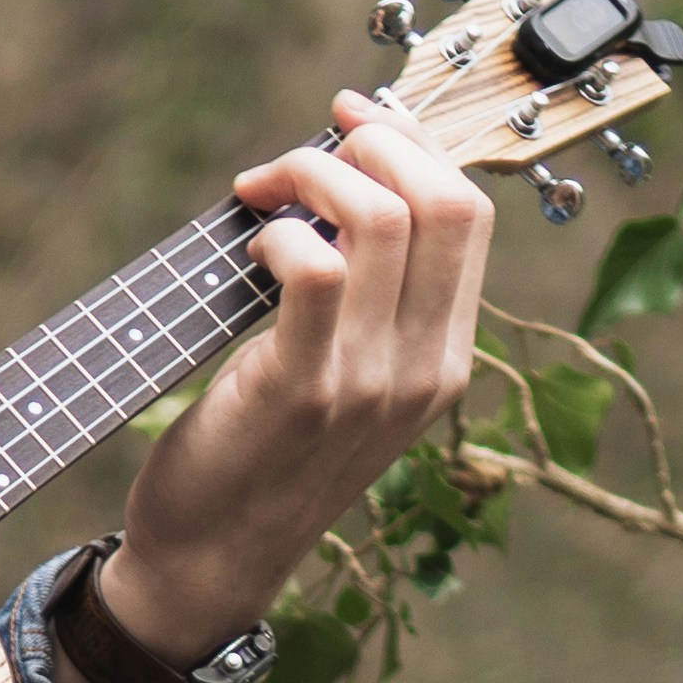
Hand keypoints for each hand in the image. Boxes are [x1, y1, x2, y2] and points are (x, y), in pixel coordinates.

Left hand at [85, 93, 492, 682]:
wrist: (212, 560)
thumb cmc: (261, 451)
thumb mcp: (340, 371)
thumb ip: (361, 292)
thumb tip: (343, 170)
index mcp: (444, 357)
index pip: (470, 215)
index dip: (413, 145)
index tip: (352, 122)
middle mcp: (423, 370)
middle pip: (444, 202)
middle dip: (371, 144)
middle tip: (304, 154)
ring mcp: (370, 384)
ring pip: (380, 219)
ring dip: (311, 175)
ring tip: (262, 193)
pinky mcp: (302, 391)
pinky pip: (311, 268)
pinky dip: (277, 233)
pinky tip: (250, 247)